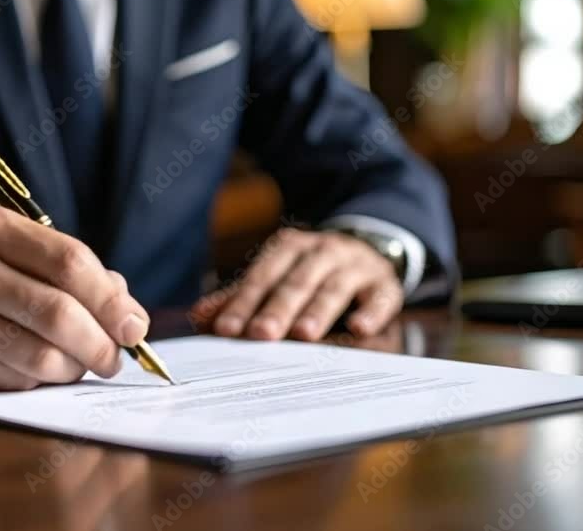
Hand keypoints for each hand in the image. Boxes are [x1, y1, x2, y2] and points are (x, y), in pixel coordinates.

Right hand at [0, 205, 149, 389]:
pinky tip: (35, 370)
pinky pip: (9, 381)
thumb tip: (127, 312)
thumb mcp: (10, 247)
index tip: (134, 326)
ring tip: (79, 365)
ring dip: (72, 369)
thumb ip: (70, 270)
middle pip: (57, 313)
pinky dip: (36, 381)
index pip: (69, 262)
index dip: (111, 300)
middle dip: (101, 344)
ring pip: (37, 356)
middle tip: (116, 358)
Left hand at [191, 229, 403, 340]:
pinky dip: (371, 312)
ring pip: (335, 287)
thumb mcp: (275, 277)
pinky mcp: (384, 284)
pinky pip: (380, 297)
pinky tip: (360, 329)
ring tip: (303, 335)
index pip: (262, 275)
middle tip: (260, 336)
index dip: (243, 302)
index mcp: (289, 248)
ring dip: (318, 310)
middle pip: (296, 281)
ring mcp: (355, 266)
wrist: (368, 250)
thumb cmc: (309, 272)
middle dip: (277, 309)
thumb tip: (198, 316)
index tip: (226, 330)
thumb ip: (240, 297)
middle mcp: (322, 251)